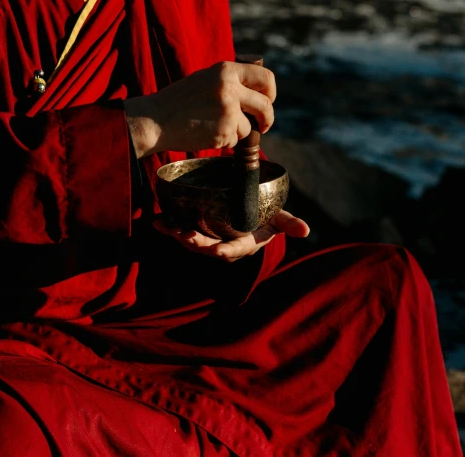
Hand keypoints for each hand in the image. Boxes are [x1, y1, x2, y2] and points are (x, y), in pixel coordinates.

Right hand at [124, 61, 275, 157]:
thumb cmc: (179, 101)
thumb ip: (230, 82)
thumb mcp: (205, 79)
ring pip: (249, 127)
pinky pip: (235, 140)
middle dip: (268, 118)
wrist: (155, 120)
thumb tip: (258, 93)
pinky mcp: (224, 130)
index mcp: (225, 70)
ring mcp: (228, 110)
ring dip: (237, 132)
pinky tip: (206, 134)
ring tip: (213, 126)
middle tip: (264, 125)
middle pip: (265, 105)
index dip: (271, 92)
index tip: (267, 101)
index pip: (265, 78)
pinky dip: (225, 141)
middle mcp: (229, 87)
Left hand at [153, 210, 309, 262]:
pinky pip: (181, 230)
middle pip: (208, 248)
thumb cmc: (265, 217)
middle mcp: (223, 245)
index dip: (226, 251)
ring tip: (168, 227)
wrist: (248, 213)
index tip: (218, 251)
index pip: (234, 251)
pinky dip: (169, 227)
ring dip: (179, 235)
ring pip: (192, 241)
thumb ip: (290, 224)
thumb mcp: (279, 220)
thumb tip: (306, 231)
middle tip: (186, 236)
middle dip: (196, 244)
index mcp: (243, 245)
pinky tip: (157, 221)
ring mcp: (208, 239)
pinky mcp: (196, 230)